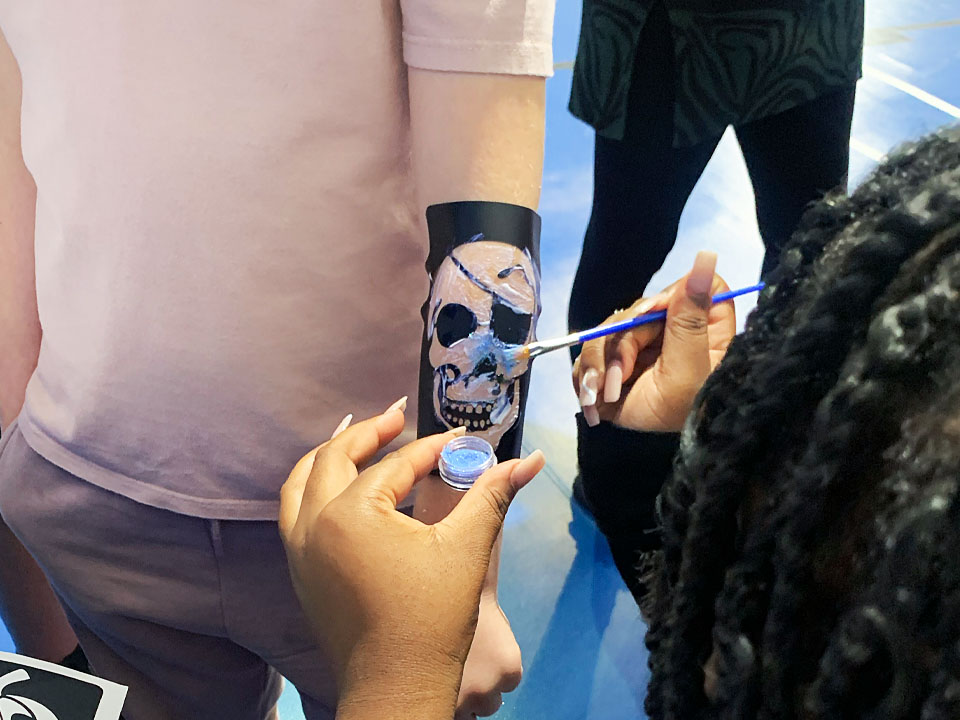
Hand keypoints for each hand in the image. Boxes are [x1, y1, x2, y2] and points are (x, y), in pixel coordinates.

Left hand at [279, 401, 544, 716]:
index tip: (459, 441)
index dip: (431, 448)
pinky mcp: (299, 574)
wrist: (396, 687)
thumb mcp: (467, 550)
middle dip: (368, 432)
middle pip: (334, 458)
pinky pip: (293, 513)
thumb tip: (530, 460)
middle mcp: (313, 525)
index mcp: (351, 515)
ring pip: (300, 483)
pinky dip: (311, 488)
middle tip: (396, 415)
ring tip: (355, 436)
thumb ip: (492, 496)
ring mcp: (299, 551)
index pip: (395, 465)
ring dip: (328, 455)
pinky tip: (335, 487)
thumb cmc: (432, 618)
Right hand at [573, 251, 735, 432]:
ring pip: (604, 333)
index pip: (682, 287)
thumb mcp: (692, 363)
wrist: (676, 446)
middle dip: (617, 348)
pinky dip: (585, 379)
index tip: (646, 319)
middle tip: (615, 381)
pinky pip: (589, 358)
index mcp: (700, 319)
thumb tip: (706, 256)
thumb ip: (690, 313)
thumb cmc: (695, 407)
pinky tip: (593, 400)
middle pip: (632, 313)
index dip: (662, 301)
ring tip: (599, 396)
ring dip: (596, 367)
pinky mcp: (616, 363)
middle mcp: (670, 324)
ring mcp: (640, 343)